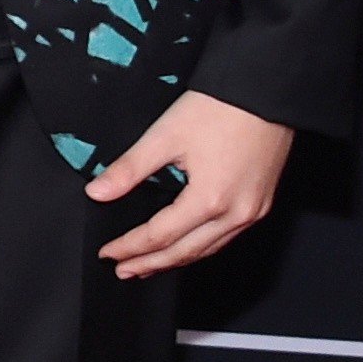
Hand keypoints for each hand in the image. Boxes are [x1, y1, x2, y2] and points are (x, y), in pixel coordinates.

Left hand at [86, 88, 292, 277]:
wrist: (265, 91)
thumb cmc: (220, 108)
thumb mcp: (164, 136)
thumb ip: (129, 169)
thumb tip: (97, 192)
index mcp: (209, 200)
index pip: (159, 236)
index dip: (130, 247)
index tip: (109, 253)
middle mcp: (236, 213)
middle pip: (186, 251)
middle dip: (151, 264)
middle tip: (124, 270)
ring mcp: (253, 211)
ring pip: (209, 249)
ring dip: (177, 259)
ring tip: (150, 265)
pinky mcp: (261, 202)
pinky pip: (227, 237)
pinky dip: (202, 246)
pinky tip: (187, 246)